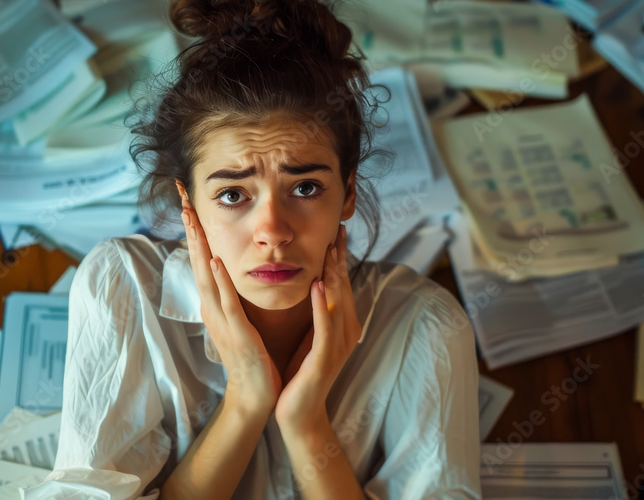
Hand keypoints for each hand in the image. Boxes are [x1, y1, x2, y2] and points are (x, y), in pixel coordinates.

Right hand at [178, 185, 280, 418]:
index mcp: (215, 302)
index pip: (202, 258)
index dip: (195, 229)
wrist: (255, 394)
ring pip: (206, 275)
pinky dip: (220, 280)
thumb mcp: (241, 317)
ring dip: (199, 245)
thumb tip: (233, 268)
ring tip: (193, 218)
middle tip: (182, 196)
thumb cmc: (253, 355)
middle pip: (196, 259)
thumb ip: (235, 293)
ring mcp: (221, 319)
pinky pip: (227, 302)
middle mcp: (212, 307)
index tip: (189, 200)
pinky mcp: (236, 333)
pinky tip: (216, 261)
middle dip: (190, 227)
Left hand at [274, 224, 360, 432]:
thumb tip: (311, 281)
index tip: (336, 230)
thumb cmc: (300, 372)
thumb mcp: (308, 334)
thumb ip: (315, 311)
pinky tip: (316, 284)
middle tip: (338, 229)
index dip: (339, 257)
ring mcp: (338, 345)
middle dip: (340, 258)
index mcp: (341, 325)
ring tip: (329, 248)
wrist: (297, 413)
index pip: (340, 284)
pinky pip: (325, 326)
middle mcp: (345, 331)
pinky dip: (321, 303)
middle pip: (343, 287)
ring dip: (333, 274)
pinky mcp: (325, 358)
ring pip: (337, 302)